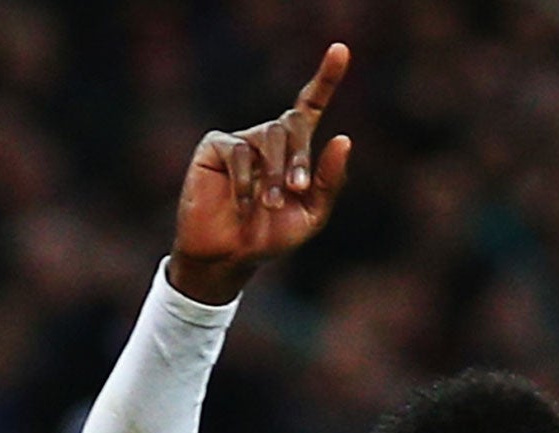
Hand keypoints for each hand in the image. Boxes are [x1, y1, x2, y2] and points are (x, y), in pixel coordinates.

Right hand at [169, 43, 354, 304]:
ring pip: (269, 139)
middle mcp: (268, 138)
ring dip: (274, 175)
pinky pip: (239, 152)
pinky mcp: (215, 146)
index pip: (310, 106)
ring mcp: (241, 139)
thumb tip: (343, 138)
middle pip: (292, 127)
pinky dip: (246, 181)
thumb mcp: (311, 215)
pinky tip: (244, 203)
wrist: (230, 256)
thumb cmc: (271, 236)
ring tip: (269, 205)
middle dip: (300, 159)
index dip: (326, 78)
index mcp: (294, 150)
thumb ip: (329, 180)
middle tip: (298, 190)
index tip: (340, 50)